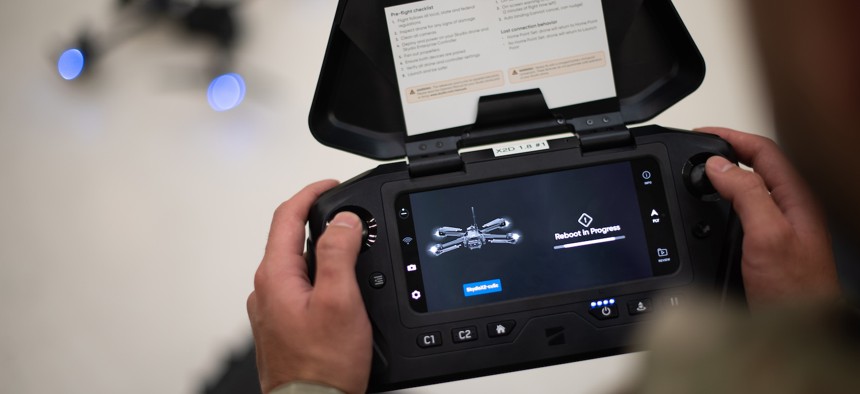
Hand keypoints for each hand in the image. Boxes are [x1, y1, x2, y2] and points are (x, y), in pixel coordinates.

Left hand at [247, 180, 371, 393]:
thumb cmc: (322, 365)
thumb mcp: (339, 301)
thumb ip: (338, 254)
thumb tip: (343, 221)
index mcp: (274, 277)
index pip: (286, 216)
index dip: (311, 193)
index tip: (332, 185)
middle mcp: (267, 290)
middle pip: (290, 239)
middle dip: (321, 222)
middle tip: (351, 218)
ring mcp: (272, 309)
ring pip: (297, 265)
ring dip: (322, 251)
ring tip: (353, 252)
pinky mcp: (283, 325)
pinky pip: (300, 287)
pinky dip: (320, 276)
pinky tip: (341, 288)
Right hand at [698, 127, 840, 308]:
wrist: (799, 331)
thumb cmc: (797, 289)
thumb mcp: (769, 233)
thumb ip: (746, 193)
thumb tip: (718, 164)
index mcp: (794, 198)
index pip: (762, 151)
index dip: (731, 137)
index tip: (700, 135)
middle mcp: (786, 210)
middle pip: (753, 167)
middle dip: (722, 154)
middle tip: (692, 152)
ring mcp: (775, 230)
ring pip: (743, 192)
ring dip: (718, 181)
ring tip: (694, 176)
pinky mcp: (761, 248)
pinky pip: (736, 216)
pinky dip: (716, 208)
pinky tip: (704, 214)